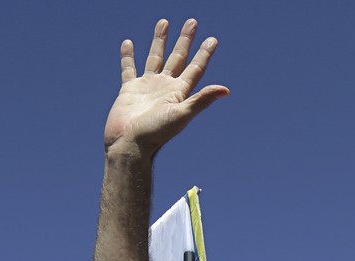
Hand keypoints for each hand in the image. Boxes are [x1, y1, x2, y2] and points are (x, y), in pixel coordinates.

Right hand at [103, 19, 228, 159]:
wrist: (129, 145)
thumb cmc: (155, 133)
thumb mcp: (181, 115)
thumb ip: (201, 100)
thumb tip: (226, 90)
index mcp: (179, 92)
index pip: (195, 68)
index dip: (204, 53)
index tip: (212, 39)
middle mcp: (164, 87)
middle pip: (178, 58)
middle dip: (185, 40)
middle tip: (192, 21)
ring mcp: (147, 87)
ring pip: (155, 57)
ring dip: (160, 41)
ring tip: (164, 22)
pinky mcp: (129, 90)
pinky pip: (129, 68)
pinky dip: (128, 56)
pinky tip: (128, 43)